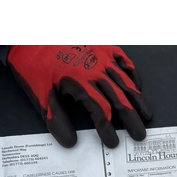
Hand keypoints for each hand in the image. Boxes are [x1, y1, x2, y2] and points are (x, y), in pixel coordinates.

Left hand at [7, 45, 152, 148]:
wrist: (30, 33)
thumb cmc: (34, 63)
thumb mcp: (39, 94)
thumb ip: (56, 119)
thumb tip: (69, 142)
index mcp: (80, 82)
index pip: (100, 110)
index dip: (108, 129)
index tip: (113, 142)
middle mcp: (95, 69)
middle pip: (118, 98)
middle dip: (131, 119)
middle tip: (140, 134)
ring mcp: (101, 56)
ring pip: (125, 81)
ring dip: (138, 99)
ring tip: (147, 115)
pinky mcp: (102, 46)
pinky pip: (123, 61)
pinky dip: (132, 75)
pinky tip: (137, 86)